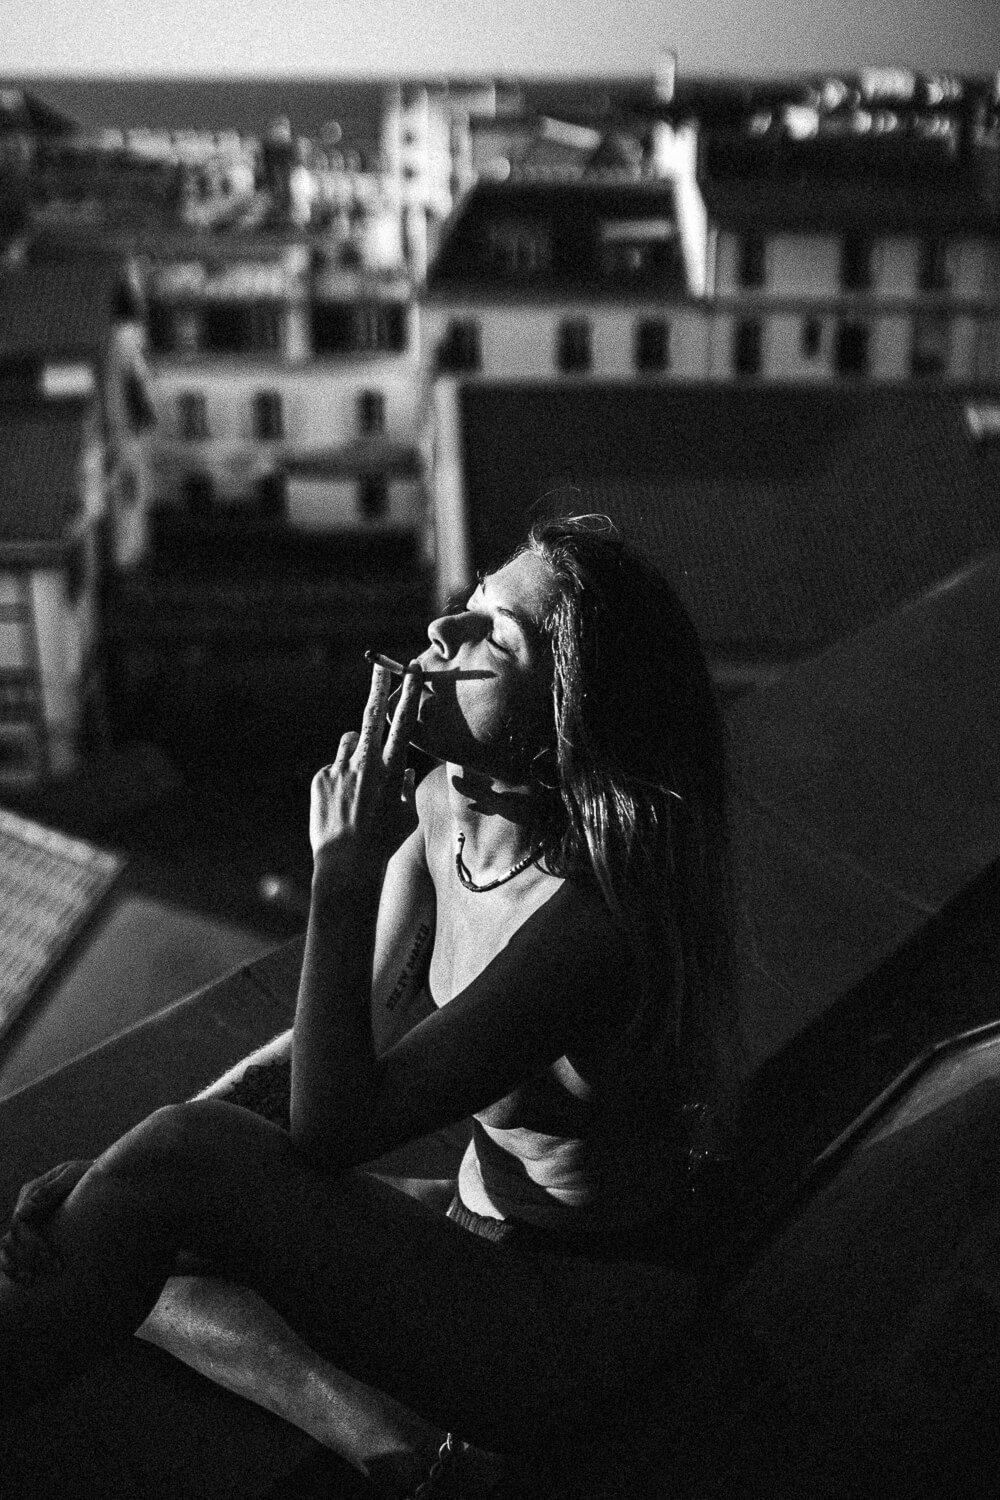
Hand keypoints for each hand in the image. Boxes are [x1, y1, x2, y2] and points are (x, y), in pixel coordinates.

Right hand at [0, 1159, 91, 1285]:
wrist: (101, 1176)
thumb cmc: (88, 1174)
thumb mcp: (73, 1175)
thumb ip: (51, 1189)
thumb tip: (26, 1210)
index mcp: (32, 1192)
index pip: (21, 1221)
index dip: (32, 1243)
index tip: (53, 1259)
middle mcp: (25, 1207)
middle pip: (15, 1237)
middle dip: (32, 1256)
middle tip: (56, 1269)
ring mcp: (26, 1220)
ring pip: (7, 1247)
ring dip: (16, 1265)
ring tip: (32, 1280)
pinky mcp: (31, 1232)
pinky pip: (12, 1252)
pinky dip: (13, 1267)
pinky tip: (27, 1281)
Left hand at [309, 661, 421, 883]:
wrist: (347, 862)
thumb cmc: (384, 842)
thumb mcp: (406, 815)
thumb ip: (407, 788)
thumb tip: (407, 770)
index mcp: (391, 770)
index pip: (402, 723)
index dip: (408, 695)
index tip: (411, 672)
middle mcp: (365, 764)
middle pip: (371, 715)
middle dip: (378, 687)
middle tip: (381, 666)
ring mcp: (340, 769)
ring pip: (349, 744)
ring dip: (355, 753)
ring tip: (357, 786)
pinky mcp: (321, 778)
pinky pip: (333, 768)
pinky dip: (339, 779)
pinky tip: (341, 804)